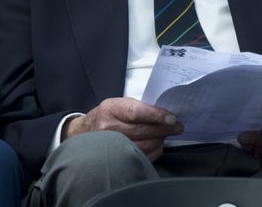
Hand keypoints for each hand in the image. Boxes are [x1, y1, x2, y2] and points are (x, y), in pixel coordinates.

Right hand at [63, 97, 182, 161]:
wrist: (84, 133)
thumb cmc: (106, 116)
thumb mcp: (117, 104)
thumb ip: (138, 107)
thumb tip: (164, 113)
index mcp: (110, 109)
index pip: (136, 112)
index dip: (156, 115)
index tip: (171, 118)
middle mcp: (109, 127)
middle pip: (143, 130)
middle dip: (165, 128)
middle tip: (177, 126)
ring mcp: (112, 145)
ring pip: (145, 145)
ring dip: (160, 139)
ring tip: (165, 134)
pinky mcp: (117, 158)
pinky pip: (143, 157)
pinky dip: (154, 150)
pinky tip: (156, 144)